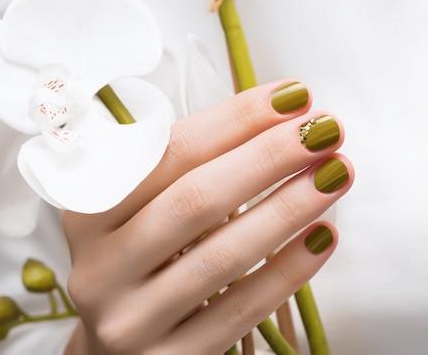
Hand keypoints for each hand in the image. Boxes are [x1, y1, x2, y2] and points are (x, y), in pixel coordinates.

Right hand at [62, 80, 353, 353]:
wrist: (117, 348)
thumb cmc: (142, 260)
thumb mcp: (140, 210)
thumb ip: (183, 169)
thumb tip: (272, 120)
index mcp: (90, 212)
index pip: (169, 152)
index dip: (236, 120)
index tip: (292, 97)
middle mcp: (100, 267)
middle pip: (195, 200)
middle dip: (269, 157)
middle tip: (325, 130)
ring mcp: (132, 319)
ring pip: (223, 255)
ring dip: (289, 207)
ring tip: (337, 173)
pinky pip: (240, 311)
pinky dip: (287, 270)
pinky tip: (324, 235)